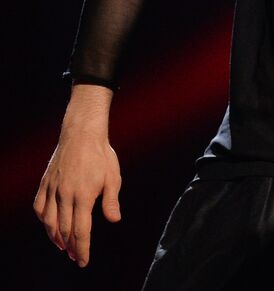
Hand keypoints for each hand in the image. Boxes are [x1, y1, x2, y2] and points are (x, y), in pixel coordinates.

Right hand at [34, 92, 121, 267]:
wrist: (82, 134)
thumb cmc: (102, 155)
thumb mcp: (113, 177)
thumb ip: (111, 200)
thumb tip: (114, 219)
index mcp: (83, 195)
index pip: (81, 230)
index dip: (82, 248)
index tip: (82, 261)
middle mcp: (64, 194)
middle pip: (64, 229)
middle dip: (70, 246)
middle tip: (75, 256)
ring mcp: (52, 188)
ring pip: (48, 221)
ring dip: (55, 236)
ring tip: (62, 246)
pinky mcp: (45, 182)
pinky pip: (39, 206)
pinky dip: (42, 219)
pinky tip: (49, 225)